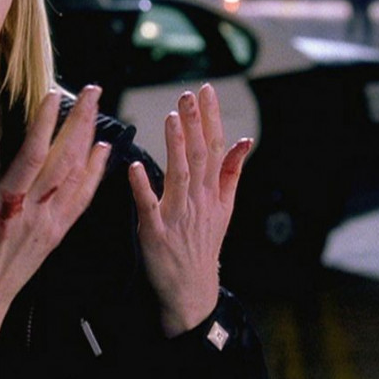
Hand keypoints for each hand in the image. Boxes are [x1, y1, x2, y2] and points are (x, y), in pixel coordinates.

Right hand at [0, 86, 110, 378]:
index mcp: (6, 206)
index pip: (31, 156)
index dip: (44, 125)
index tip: (54, 95)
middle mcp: (35, 211)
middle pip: (65, 159)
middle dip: (80, 121)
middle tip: (92, 91)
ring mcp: (50, 223)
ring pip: (78, 176)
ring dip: (91, 140)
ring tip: (99, 109)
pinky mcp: (57, 233)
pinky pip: (83, 199)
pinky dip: (96, 174)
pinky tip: (103, 154)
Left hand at [128, 84, 251, 336]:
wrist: (192, 288)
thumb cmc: (204, 242)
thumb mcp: (224, 207)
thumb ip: (231, 172)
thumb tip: (244, 140)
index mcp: (213, 191)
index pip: (215, 147)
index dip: (210, 118)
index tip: (206, 91)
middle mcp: (198, 200)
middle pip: (199, 156)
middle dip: (195, 123)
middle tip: (188, 94)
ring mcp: (177, 216)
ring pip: (179, 175)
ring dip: (176, 146)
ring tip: (171, 118)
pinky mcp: (155, 232)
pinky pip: (148, 206)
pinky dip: (142, 187)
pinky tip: (134, 167)